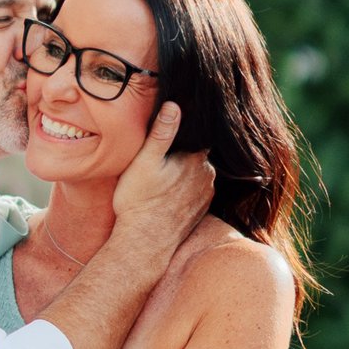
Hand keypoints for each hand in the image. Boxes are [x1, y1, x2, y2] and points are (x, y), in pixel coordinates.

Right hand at [107, 101, 214, 264]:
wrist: (144, 243)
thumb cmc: (140, 201)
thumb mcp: (144, 161)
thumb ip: (161, 132)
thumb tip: (174, 105)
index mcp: (196, 159)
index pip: (196, 134)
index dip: (184, 130)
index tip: (171, 128)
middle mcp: (208, 175)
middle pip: (197, 153)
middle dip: (182, 151)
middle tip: (162, 154)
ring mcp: (206, 193)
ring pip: (197, 172)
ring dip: (184, 170)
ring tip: (164, 173)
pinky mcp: (200, 209)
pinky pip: (195, 189)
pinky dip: (185, 187)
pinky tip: (169, 190)